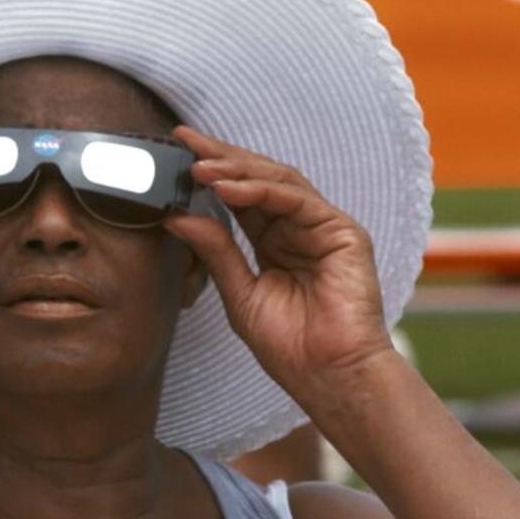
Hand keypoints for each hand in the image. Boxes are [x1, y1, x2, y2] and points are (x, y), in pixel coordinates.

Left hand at [163, 127, 391, 397]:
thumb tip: (177, 216)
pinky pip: (298, 200)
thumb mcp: (239, 294)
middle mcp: (299, 228)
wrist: (329, 376)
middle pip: (259, 178)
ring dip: (237, 170)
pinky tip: (228, 189)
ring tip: (200, 168)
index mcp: (274, 241)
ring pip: (278, 181)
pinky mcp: (343, 232)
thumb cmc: (290, 347)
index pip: (240, 195)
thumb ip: (215, 251)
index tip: (176, 153)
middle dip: (221, 157)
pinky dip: (262, 190)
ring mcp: (323, 227)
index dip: (211, 172)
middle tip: (184, 142)